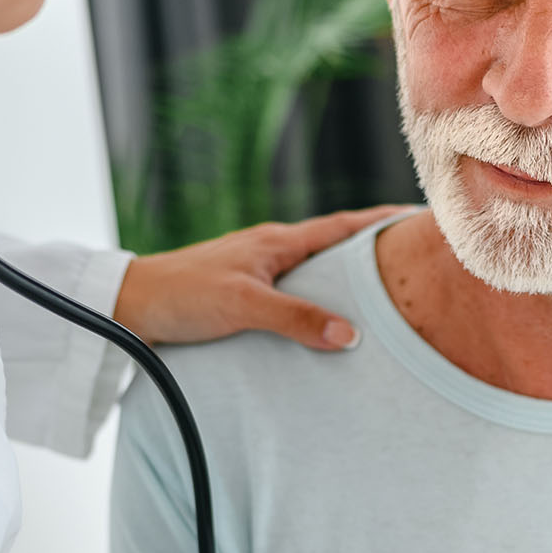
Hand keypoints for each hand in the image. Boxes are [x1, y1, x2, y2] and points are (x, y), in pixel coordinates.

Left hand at [112, 206, 408, 349]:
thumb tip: (350, 335)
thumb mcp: (243, 306)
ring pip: (315, 270)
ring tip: (384, 293)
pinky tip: (325, 320)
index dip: (384, 221)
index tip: (424, 217)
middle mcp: (271, 251)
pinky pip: (295, 291)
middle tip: (417, 257)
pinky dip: (319, 299)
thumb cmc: (181, 296)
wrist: (128, 306)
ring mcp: (257, 272)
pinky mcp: (242, 294)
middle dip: (375, 249)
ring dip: (347, 277)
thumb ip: (296, 319)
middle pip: (336, 246)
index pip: (344, 226)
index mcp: (277, 242)